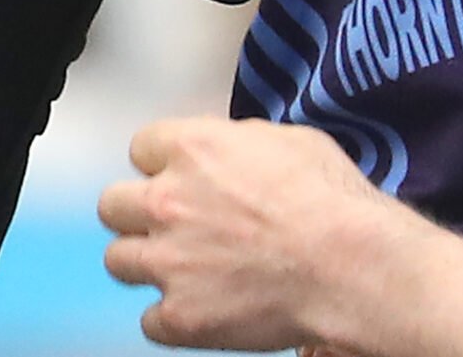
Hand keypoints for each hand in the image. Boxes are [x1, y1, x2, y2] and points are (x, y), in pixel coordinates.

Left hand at [98, 118, 410, 351]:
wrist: (350, 266)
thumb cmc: (331, 202)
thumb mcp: (287, 141)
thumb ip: (238, 143)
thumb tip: (228, 151)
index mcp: (191, 149)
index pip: (142, 147)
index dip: (164, 164)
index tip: (181, 177)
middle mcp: (166, 201)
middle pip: (113, 204)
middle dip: (138, 213)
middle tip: (169, 225)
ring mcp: (168, 262)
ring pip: (117, 260)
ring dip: (145, 263)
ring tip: (178, 269)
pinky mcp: (182, 315)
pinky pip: (149, 321)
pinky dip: (172, 318)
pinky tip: (201, 308)